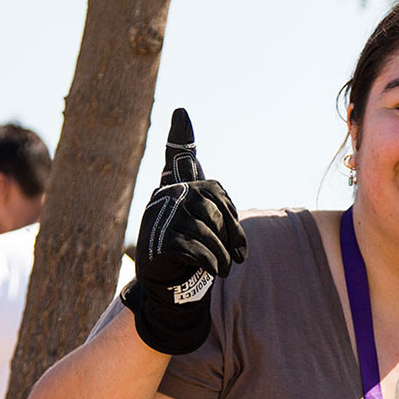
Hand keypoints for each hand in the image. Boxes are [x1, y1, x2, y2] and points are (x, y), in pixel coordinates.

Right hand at [120, 108, 246, 354]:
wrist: (169, 286)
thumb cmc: (190, 251)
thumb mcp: (203, 225)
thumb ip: (210, 199)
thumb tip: (195, 160)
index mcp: (176, 190)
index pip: (179, 159)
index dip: (180, 136)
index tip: (181, 111)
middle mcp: (165, 198)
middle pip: (214, 203)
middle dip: (231, 231)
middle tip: (239, 254)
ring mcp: (160, 219)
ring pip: (209, 228)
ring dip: (224, 253)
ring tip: (225, 266)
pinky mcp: (160, 242)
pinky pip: (199, 247)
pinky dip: (213, 262)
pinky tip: (215, 271)